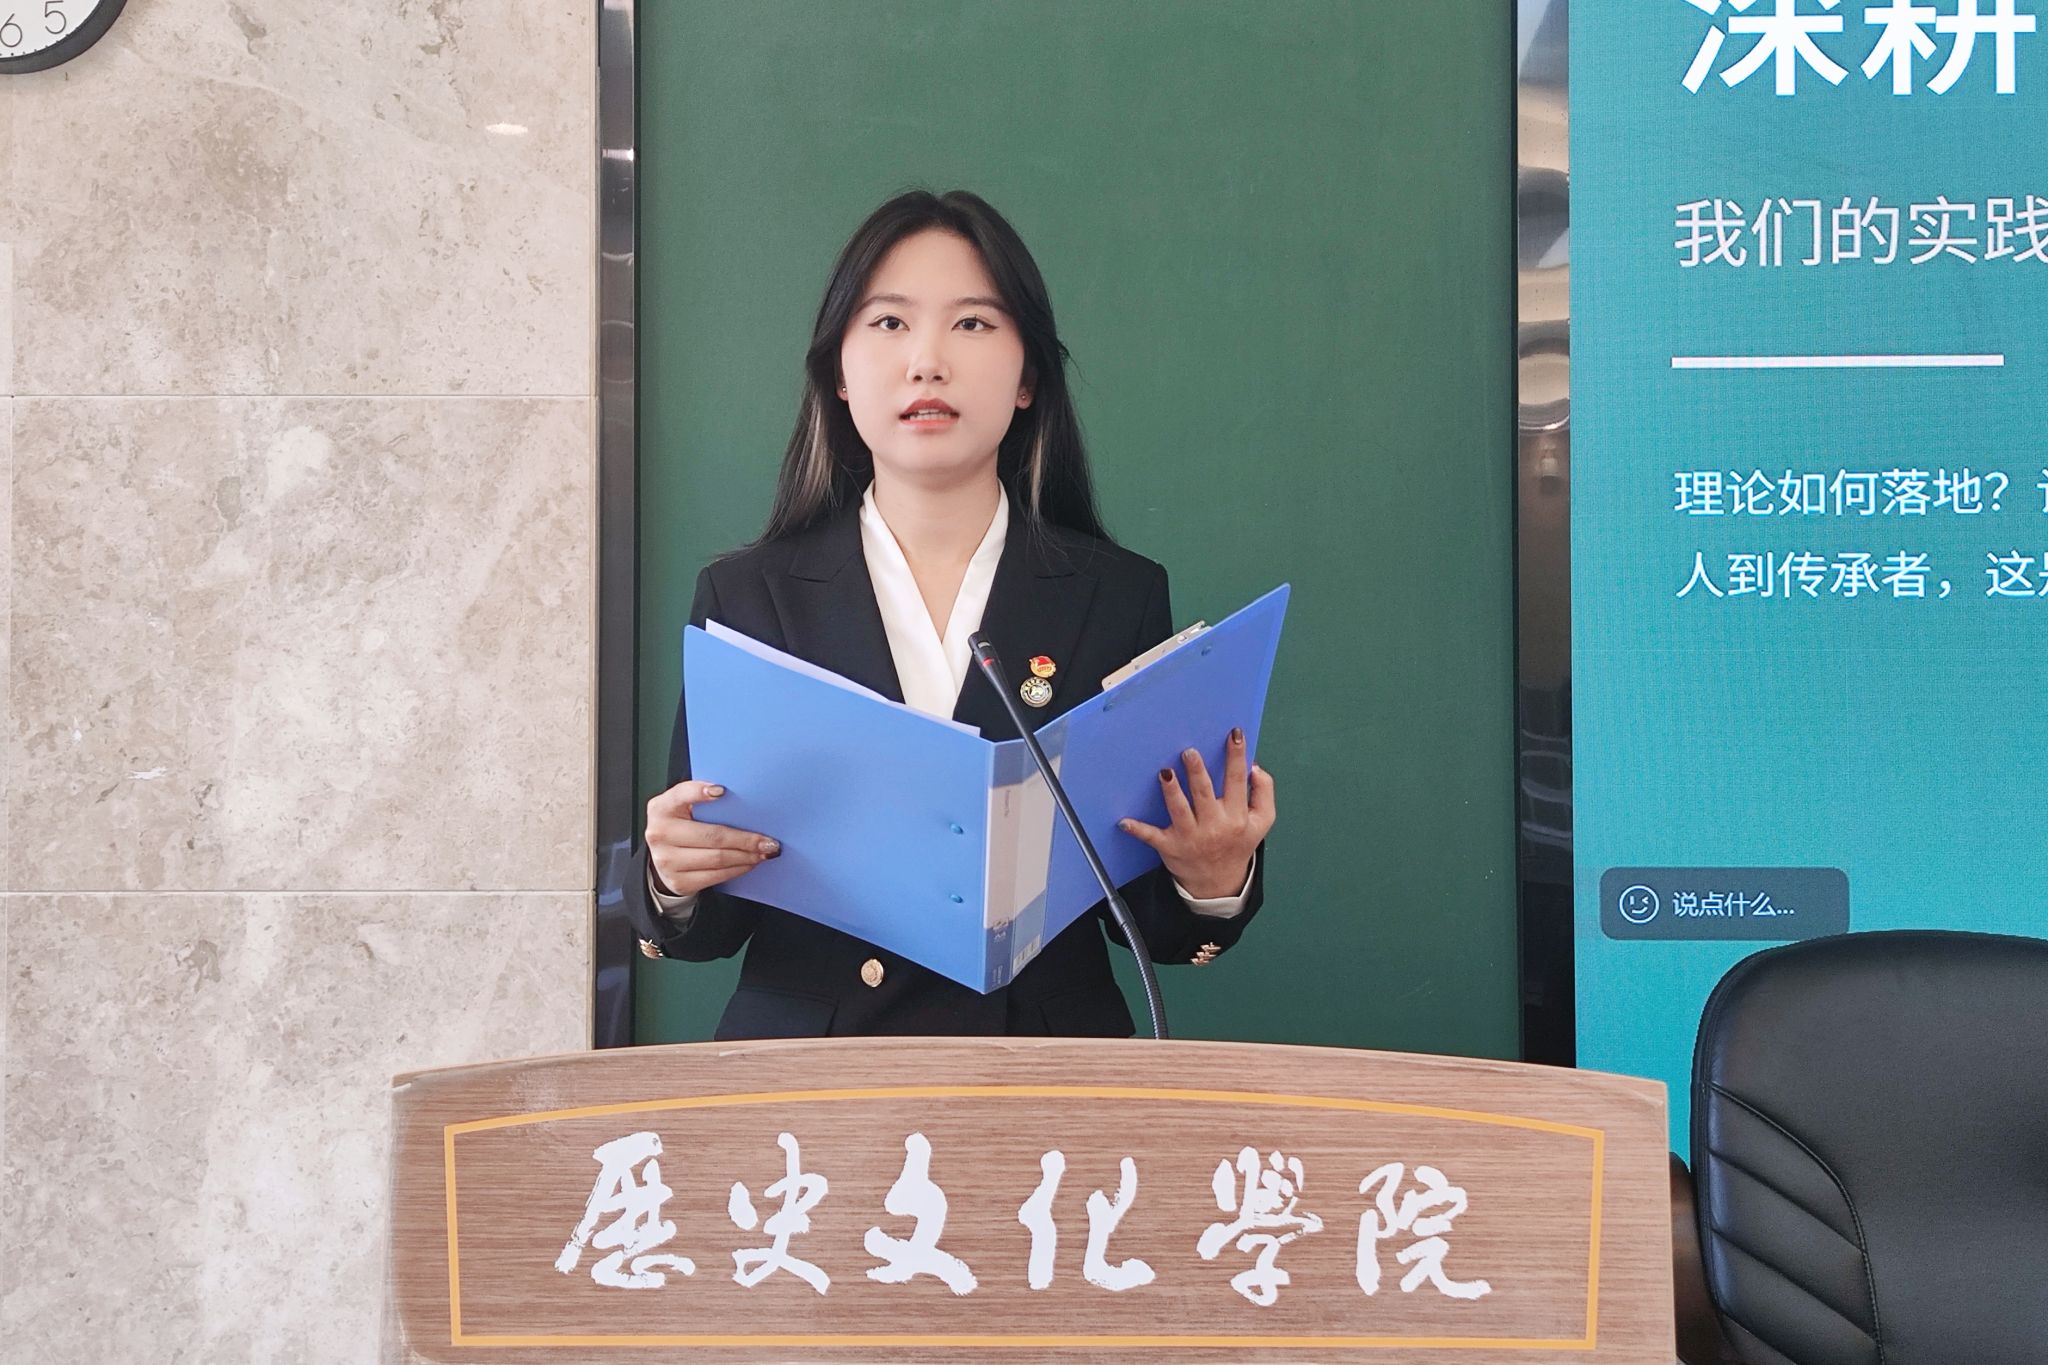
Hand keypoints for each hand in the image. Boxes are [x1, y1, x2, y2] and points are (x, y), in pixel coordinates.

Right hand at [644, 780, 779, 896]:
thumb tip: (744, 801)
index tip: (723, 791)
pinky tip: (749, 863)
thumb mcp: (684, 808)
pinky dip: (738, 869)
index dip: (700, 792)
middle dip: (746, 839)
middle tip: (769, 841)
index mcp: (662, 808)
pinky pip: (716, 875)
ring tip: (764, 852)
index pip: (681, 794)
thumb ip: (703, 801)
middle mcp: (660, 834)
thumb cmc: (682, 826)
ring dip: (747, 856)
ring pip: (717, 858)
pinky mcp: (679, 881)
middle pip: (712, 835)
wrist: (663, 858)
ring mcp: (667, 860)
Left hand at [1117, 727, 1275, 898]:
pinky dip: (1137, 830)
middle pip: (1204, 793)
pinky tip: (1123, 822)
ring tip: (1165, 772)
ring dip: (1171, 791)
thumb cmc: (1238, 842)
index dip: (1236, 757)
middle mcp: (1214, 825)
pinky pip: (1152, 837)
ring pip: (1179, 810)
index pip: (1237, 780)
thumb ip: (1264, 792)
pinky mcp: (1170, 847)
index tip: (1234, 735)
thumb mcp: (1262, 822)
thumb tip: (1255, 767)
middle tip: (1189, 752)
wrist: (1219, 882)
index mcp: (1236, 815)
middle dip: (1197, 772)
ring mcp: (1190, 837)